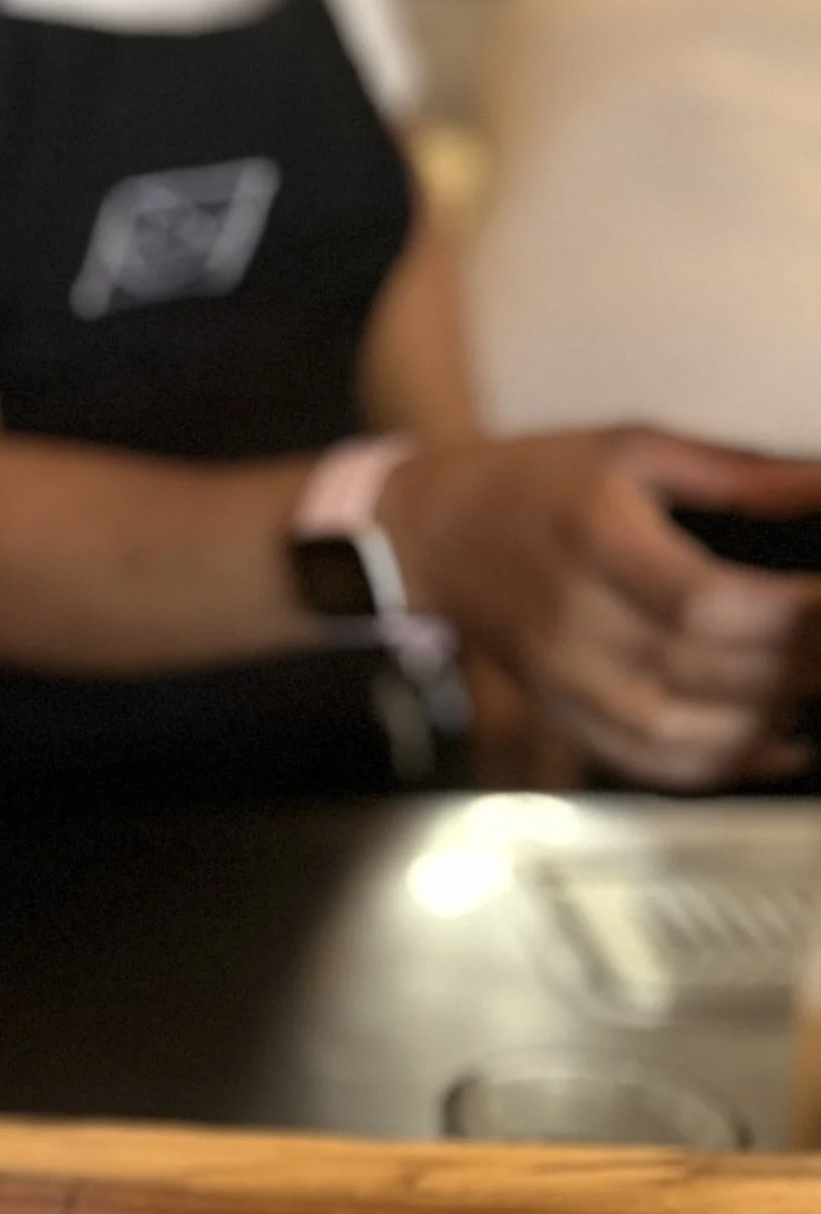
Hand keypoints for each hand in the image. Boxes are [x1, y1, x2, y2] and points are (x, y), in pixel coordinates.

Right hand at [382, 431, 820, 789]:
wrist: (430, 535)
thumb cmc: (534, 484)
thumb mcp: (632, 447)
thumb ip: (737, 473)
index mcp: (593, 535)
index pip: (702, 600)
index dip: (784, 614)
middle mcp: (571, 616)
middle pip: (698, 668)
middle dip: (790, 666)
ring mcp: (559, 674)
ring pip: (672, 731)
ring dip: (758, 724)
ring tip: (807, 696)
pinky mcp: (558, 710)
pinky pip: (640, 761)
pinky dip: (712, 766)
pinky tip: (767, 745)